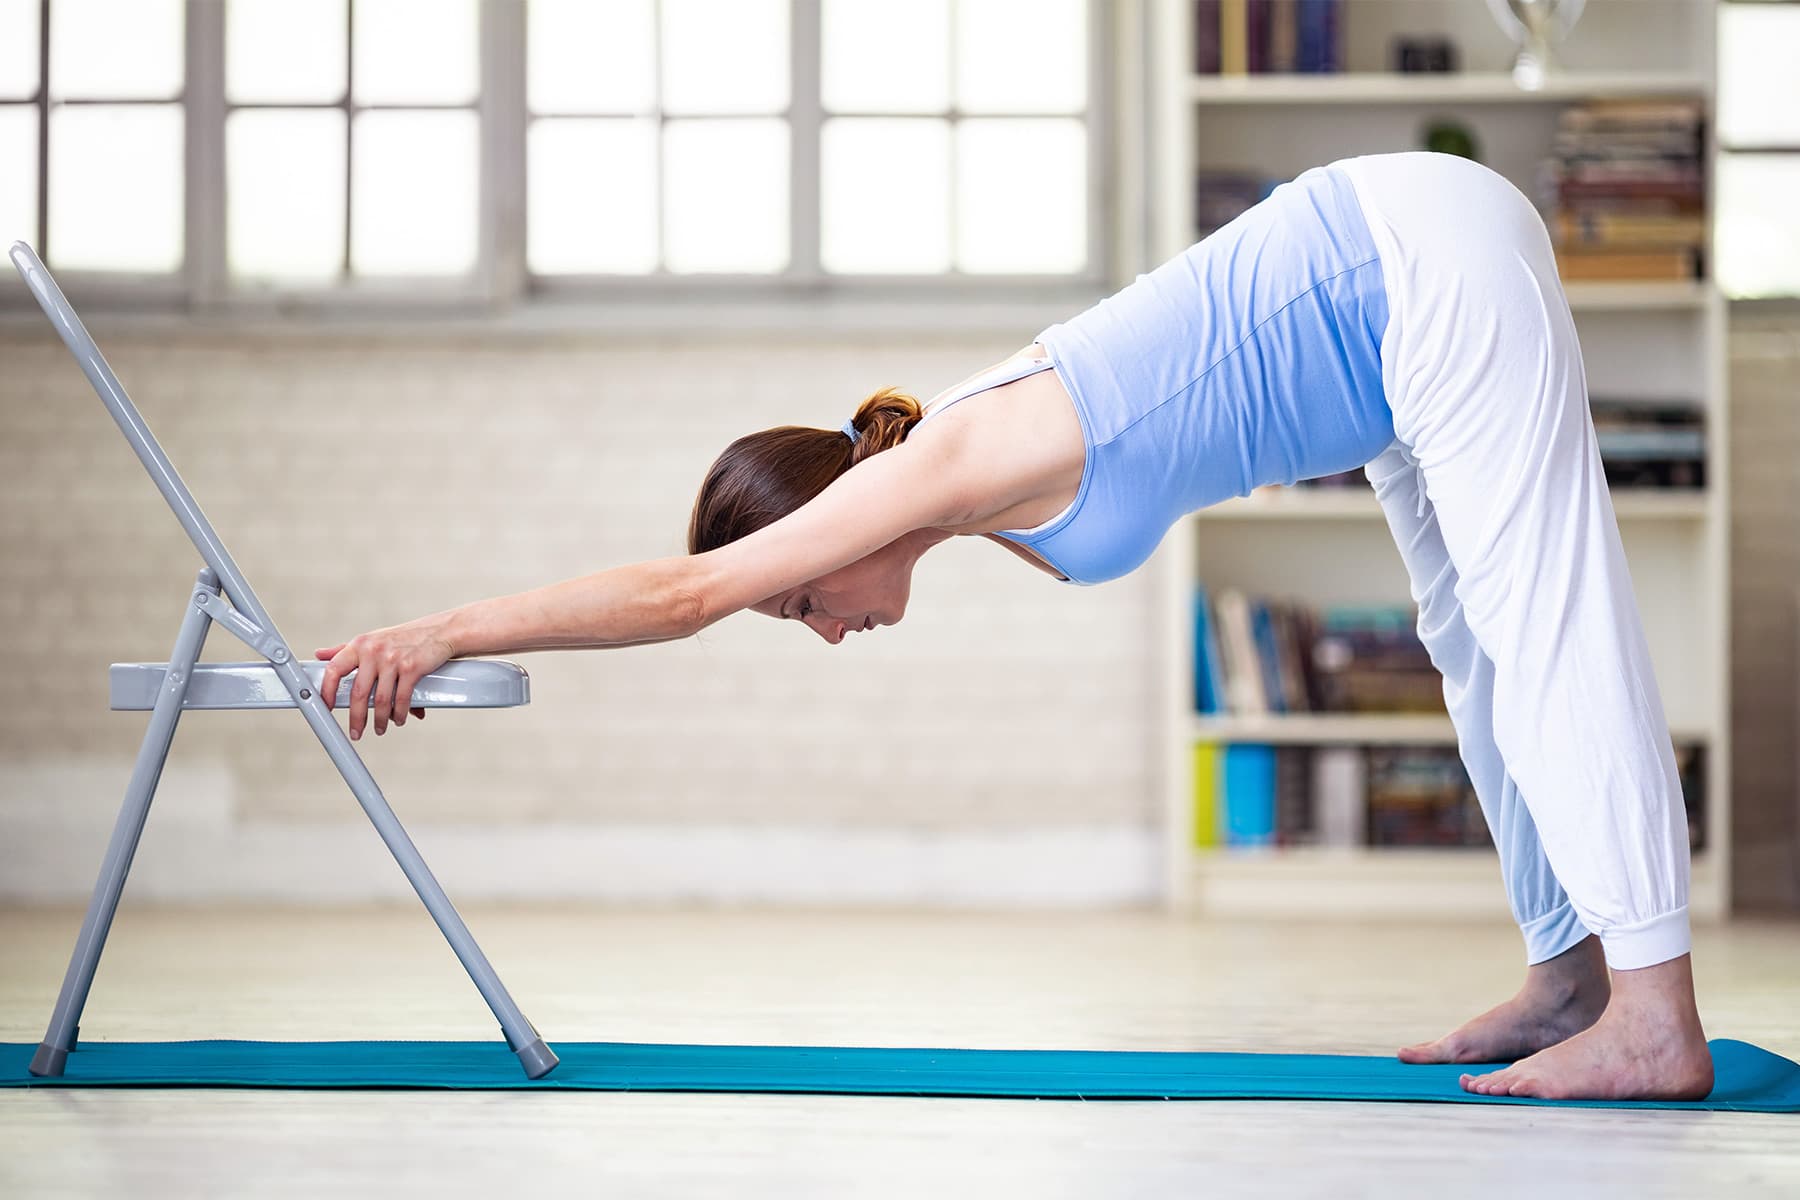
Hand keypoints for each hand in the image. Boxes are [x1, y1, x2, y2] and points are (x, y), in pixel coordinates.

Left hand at [314, 618, 454, 740]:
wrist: (442, 632)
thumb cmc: (406, 638)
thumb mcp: (372, 639)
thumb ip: (346, 649)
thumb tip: (321, 654)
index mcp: (360, 644)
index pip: (334, 669)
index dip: (326, 691)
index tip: (326, 707)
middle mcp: (374, 651)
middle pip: (358, 692)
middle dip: (357, 718)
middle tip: (356, 732)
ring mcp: (393, 659)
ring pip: (381, 700)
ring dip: (380, 720)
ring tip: (380, 728)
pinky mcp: (412, 668)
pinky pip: (402, 699)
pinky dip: (400, 714)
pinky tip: (398, 719)